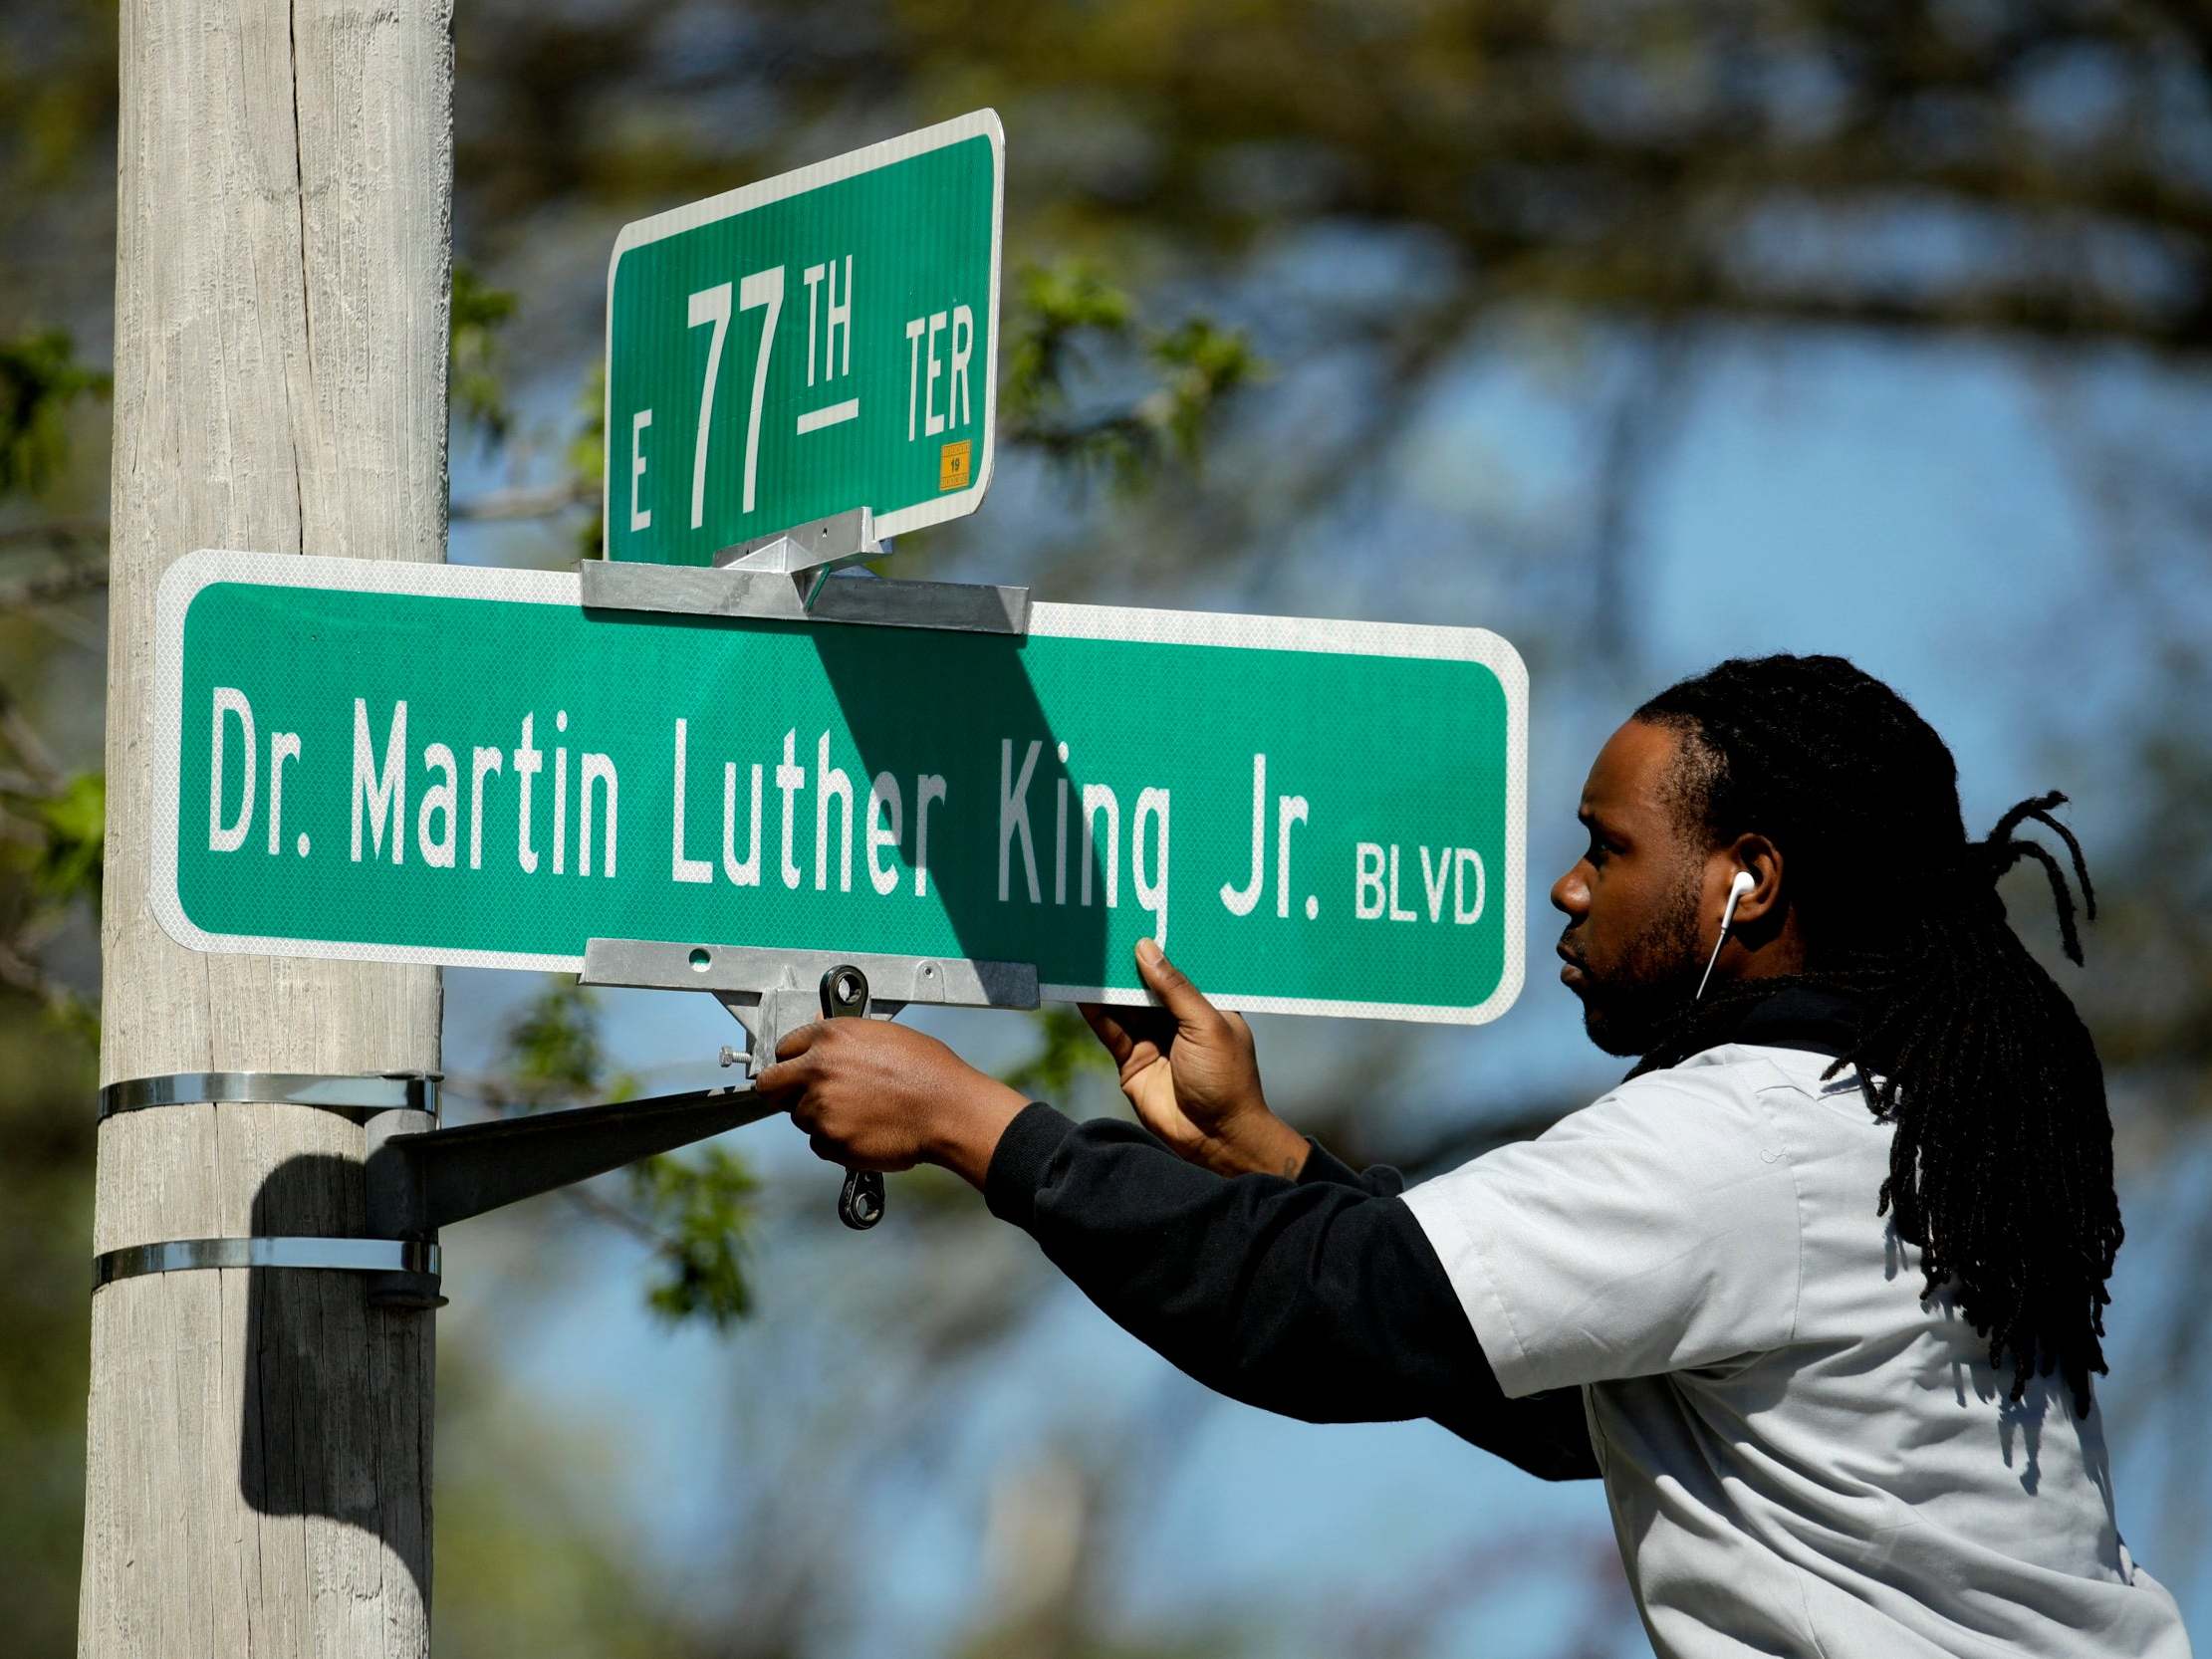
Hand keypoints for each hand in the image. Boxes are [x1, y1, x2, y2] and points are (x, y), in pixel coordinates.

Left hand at [754, 1018, 1030, 1189]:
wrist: (948, 1110)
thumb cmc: (927, 1072)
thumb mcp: (884, 1036)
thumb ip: (844, 1038)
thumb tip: (822, 1035)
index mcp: (830, 1037)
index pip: (783, 1048)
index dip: (791, 1061)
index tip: (797, 1071)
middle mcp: (817, 1069)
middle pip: (770, 1085)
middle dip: (783, 1091)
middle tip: (805, 1097)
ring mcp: (820, 1107)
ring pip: (800, 1117)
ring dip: (819, 1118)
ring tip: (858, 1114)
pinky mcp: (829, 1140)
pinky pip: (819, 1143)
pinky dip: (836, 1142)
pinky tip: (864, 1131)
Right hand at [1080, 939, 1308, 1178]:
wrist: (1215, 1137)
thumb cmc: (1226, 1078)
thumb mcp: (1205, 1024)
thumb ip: (1174, 988)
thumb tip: (1146, 948)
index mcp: (1207, 1006)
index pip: (1180, 969)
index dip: (1160, 948)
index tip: (1137, 921)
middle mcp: (1178, 1020)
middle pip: (1147, 985)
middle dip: (1127, 963)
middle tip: (1104, 933)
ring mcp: (1154, 1040)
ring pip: (1125, 1006)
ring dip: (1107, 985)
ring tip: (1085, 955)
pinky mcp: (1132, 1061)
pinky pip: (1111, 1031)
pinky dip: (1096, 1012)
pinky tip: (1081, 991)